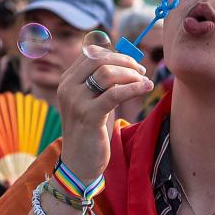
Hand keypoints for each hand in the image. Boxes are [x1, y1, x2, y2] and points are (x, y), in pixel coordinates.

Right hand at [55, 46, 150, 180]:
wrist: (79, 161)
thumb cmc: (91, 129)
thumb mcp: (93, 100)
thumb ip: (102, 82)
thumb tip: (126, 61)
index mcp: (67, 80)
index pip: (91, 53)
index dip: (115, 54)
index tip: (132, 64)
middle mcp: (67, 87)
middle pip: (99, 59)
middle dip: (125, 61)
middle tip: (141, 71)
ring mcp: (76, 101)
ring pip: (107, 73)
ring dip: (130, 74)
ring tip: (144, 81)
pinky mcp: (88, 116)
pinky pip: (115, 94)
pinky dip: (134, 88)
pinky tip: (146, 88)